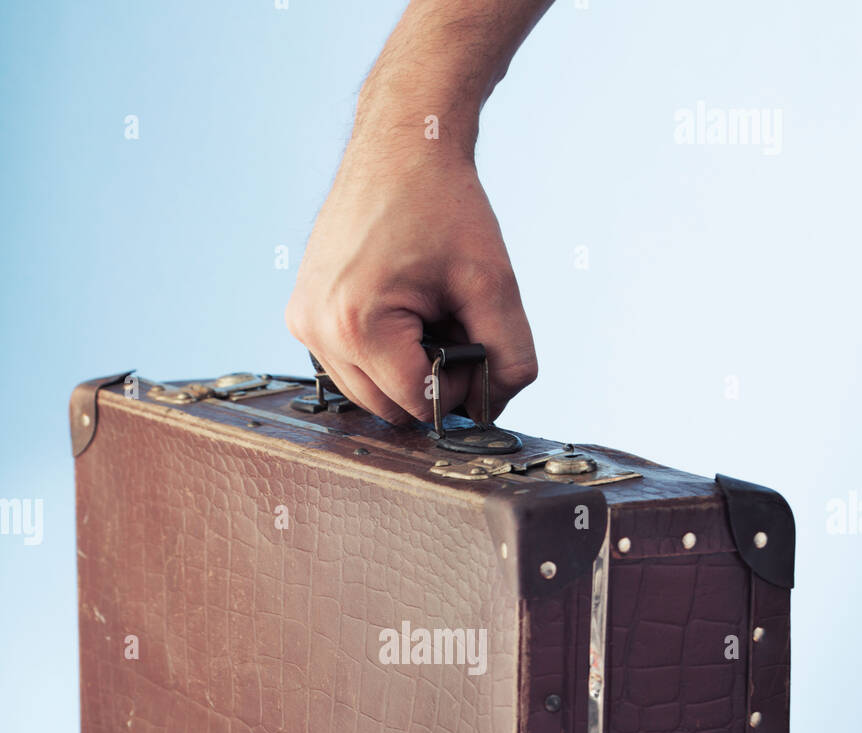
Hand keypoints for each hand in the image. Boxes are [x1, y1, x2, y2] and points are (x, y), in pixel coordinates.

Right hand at [285, 139, 537, 426]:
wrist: (401, 144)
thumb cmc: (444, 204)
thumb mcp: (494, 284)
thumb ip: (510, 358)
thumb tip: (493, 409)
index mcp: (357, 325)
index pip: (418, 404)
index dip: (457, 384)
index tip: (470, 332)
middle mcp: (318, 329)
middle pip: (389, 407)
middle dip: (429, 378)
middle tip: (449, 318)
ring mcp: (303, 323)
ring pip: (367, 394)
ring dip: (404, 370)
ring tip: (424, 310)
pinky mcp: (302, 315)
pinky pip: (349, 367)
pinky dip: (381, 356)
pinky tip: (400, 311)